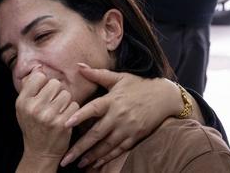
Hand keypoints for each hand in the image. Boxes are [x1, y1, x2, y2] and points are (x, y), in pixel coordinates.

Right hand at [16, 70, 77, 163]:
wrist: (40, 152)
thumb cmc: (33, 126)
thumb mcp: (23, 107)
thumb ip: (29, 87)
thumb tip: (38, 67)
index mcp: (23, 102)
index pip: (39, 76)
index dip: (44, 82)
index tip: (44, 92)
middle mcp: (34, 108)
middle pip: (55, 83)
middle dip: (56, 91)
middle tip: (52, 103)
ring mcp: (49, 116)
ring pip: (66, 94)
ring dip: (65, 101)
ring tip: (58, 110)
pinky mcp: (62, 123)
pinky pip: (74, 105)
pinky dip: (72, 110)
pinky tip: (64, 117)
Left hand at [61, 65, 178, 167]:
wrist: (164, 97)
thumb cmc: (139, 85)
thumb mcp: (119, 77)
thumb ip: (98, 74)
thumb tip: (78, 65)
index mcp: (112, 100)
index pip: (93, 108)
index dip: (80, 115)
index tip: (66, 124)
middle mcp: (118, 115)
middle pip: (96, 133)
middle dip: (80, 147)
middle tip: (65, 158)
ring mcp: (127, 128)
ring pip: (106, 146)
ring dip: (91, 156)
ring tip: (78, 164)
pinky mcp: (135, 137)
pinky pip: (118, 150)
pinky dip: (107, 158)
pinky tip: (96, 164)